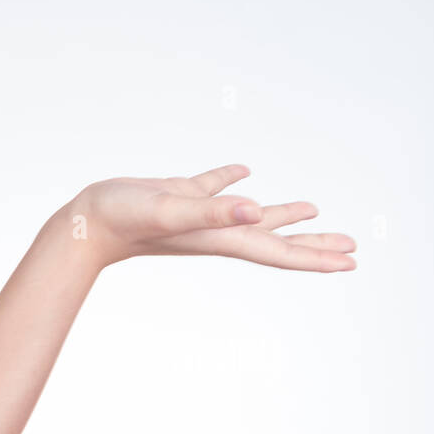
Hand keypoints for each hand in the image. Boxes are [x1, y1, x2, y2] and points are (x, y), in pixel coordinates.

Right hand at [73, 164, 355, 271]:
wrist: (82, 223)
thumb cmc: (122, 220)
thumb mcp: (171, 209)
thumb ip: (213, 211)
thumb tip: (257, 210)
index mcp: (220, 237)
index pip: (279, 251)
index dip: (316, 256)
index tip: (350, 262)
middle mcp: (214, 230)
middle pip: (275, 241)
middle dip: (313, 245)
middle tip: (351, 247)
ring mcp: (197, 215)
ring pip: (250, 217)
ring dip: (283, 215)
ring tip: (313, 210)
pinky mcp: (177, 196)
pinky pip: (213, 188)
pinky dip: (231, 181)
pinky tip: (243, 172)